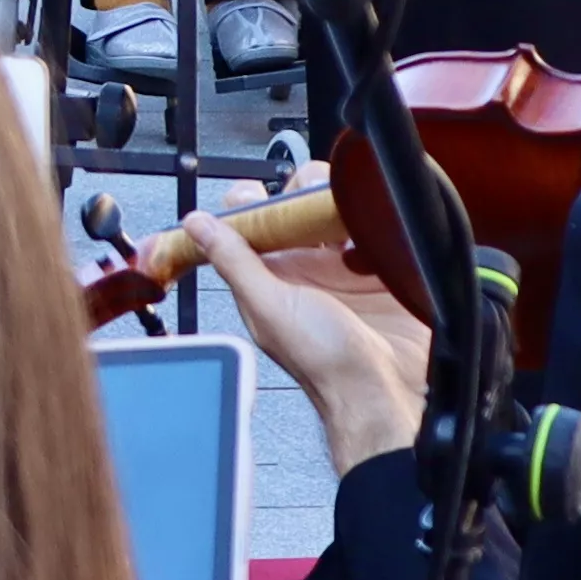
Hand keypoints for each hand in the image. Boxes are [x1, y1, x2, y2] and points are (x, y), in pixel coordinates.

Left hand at [179, 209, 431, 473]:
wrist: (386, 390)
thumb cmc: (324, 364)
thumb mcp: (269, 307)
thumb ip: (234, 262)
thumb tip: (195, 225)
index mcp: (272, 276)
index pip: (251, 222)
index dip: (250, 201)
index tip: (258, 194)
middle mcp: (307, 267)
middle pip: (298, 205)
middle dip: (303, 190)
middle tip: (311, 200)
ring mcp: (346, 266)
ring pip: (335, 209)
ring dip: (338, 200)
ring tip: (342, 211)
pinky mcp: (384, 267)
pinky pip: (377, 225)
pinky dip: (375, 215)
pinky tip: (373, 222)